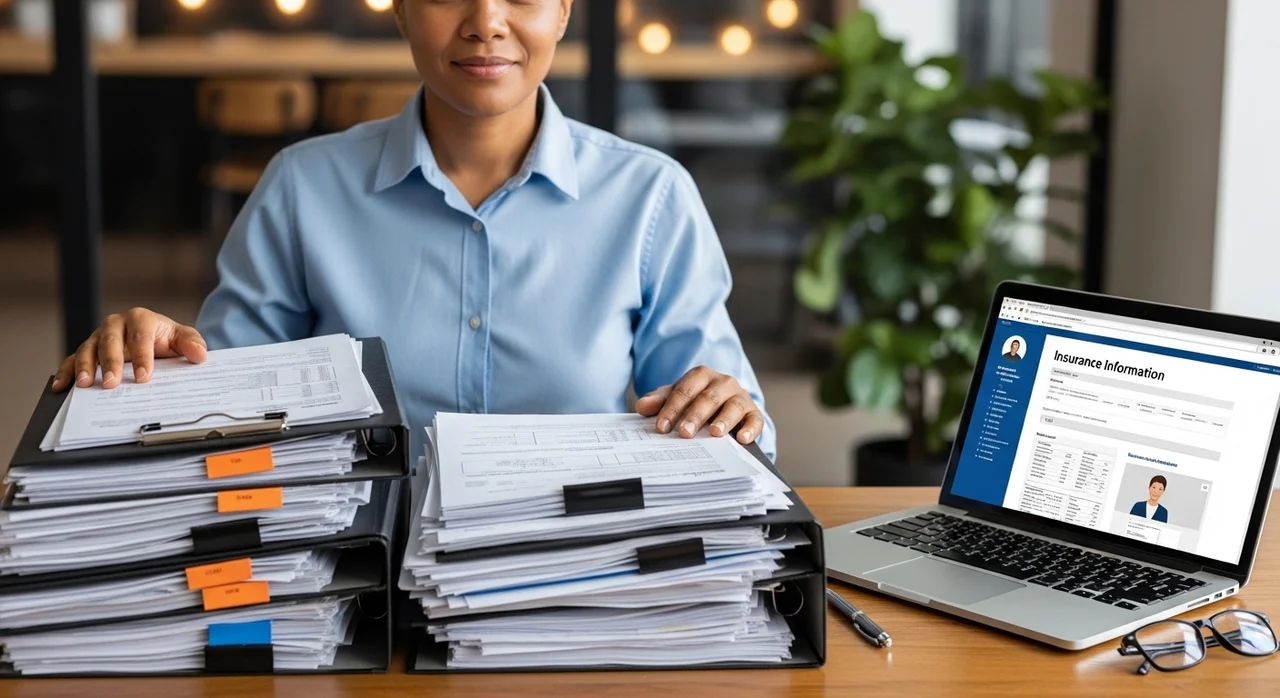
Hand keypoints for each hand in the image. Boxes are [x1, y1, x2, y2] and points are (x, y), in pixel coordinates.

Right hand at [52, 308, 208, 391]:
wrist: (155, 340)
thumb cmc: (167, 340)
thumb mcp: (183, 339)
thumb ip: (192, 344)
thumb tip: (200, 354)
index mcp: (141, 319)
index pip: (140, 337)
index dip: (142, 357)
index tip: (144, 377)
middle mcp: (116, 324)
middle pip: (110, 341)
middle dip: (110, 363)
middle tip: (112, 383)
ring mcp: (98, 337)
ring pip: (88, 349)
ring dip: (85, 367)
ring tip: (85, 384)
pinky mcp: (87, 350)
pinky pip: (73, 359)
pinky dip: (66, 372)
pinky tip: (61, 386)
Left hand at [635, 366, 763, 444]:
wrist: (725, 404)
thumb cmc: (697, 400)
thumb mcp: (677, 397)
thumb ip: (660, 401)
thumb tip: (642, 406)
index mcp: (701, 376)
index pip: (684, 390)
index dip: (672, 409)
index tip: (661, 427)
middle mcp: (723, 383)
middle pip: (708, 397)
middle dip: (695, 415)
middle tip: (684, 433)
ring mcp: (740, 397)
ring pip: (733, 406)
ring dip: (724, 420)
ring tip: (714, 434)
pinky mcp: (753, 412)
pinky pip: (755, 419)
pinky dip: (750, 429)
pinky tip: (741, 439)